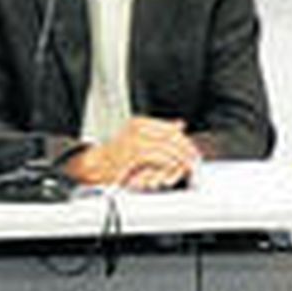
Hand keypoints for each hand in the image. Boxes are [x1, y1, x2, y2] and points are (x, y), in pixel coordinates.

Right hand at [64, 117, 200, 189]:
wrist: (98, 164)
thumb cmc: (118, 153)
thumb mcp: (140, 137)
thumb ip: (160, 130)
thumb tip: (180, 124)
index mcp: (140, 123)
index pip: (169, 128)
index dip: (184, 139)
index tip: (192, 148)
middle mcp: (138, 129)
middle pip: (171, 137)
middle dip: (185, 149)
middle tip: (193, 158)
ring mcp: (135, 140)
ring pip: (166, 147)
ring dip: (179, 158)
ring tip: (186, 165)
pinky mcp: (133, 154)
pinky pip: (158, 157)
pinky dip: (168, 163)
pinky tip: (173, 168)